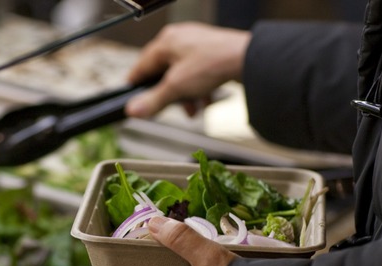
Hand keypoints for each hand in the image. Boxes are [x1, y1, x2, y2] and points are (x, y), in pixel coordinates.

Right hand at [125, 22, 250, 117]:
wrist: (248, 60)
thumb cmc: (214, 63)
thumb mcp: (177, 87)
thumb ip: (153, 100)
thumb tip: (133, 110)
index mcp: (166, 42)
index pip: (141, 66)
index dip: (136, 85)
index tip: (133, 99)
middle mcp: (180, 39)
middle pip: (163, 73)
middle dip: (169, 95)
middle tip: (170, 109)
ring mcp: (197, 45)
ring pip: (181, 76)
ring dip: (185, 96)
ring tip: (192, 109)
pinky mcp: (211, 53)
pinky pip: (197, 74)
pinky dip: (198, 89)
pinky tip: (204, 101)